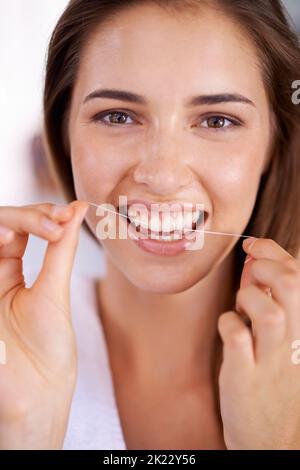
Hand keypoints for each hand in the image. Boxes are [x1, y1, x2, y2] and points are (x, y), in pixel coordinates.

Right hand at [0, 200, 87, 448]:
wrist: (36, 393)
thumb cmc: (47, 348)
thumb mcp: (56, 290)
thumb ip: (61, 248)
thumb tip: (77, 209)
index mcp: (12, 272)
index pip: (20, 228)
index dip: (41, 215)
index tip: (68, 214)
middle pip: (0, 227)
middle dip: (27, 216)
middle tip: (55, 221)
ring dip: (10, 223)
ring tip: (37, 228)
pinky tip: (9, 238)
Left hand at [218, 237, 299, 448]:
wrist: (271, 440)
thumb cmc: (272, 382)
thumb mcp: (282, 341)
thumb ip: (271, 303)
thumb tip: (253, 264)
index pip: (299, 278)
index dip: (274, 252)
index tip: (254, 245)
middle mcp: (294, 343)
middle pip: (291, 287)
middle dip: (266, 266)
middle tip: (249, 270)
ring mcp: (271, 361)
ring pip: (269, 311)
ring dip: (249, 296)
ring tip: (241, 304)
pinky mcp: (245, 377)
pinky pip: (237, 338)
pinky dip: (229, 324)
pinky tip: (229, 327)